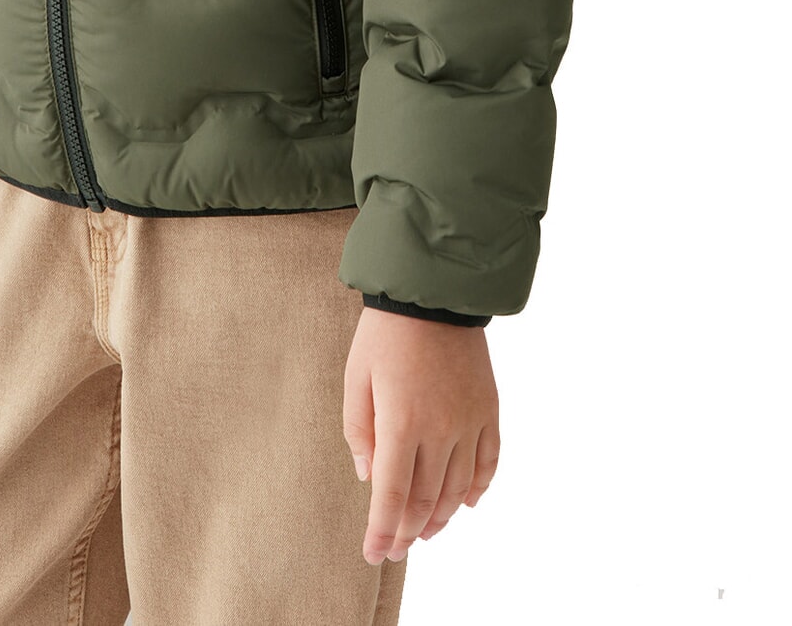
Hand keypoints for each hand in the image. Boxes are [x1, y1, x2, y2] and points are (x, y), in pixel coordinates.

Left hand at [343, 307, 499, 564]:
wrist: (434, 292)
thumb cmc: (386, 333)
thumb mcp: (356, 378)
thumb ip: (358, 431)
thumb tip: (368, 476)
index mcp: (400, 423)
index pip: (391, 495)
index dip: (382, 531)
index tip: (374, 554)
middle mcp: (439, 430)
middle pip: (425, 499)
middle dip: (408, 531)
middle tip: (395, 549)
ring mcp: (469, 422)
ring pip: (458, 488)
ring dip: (440, 517)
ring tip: (424, 532)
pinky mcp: (489, 409)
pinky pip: (489, 461)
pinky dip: (478, 488)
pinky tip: (467, 503)